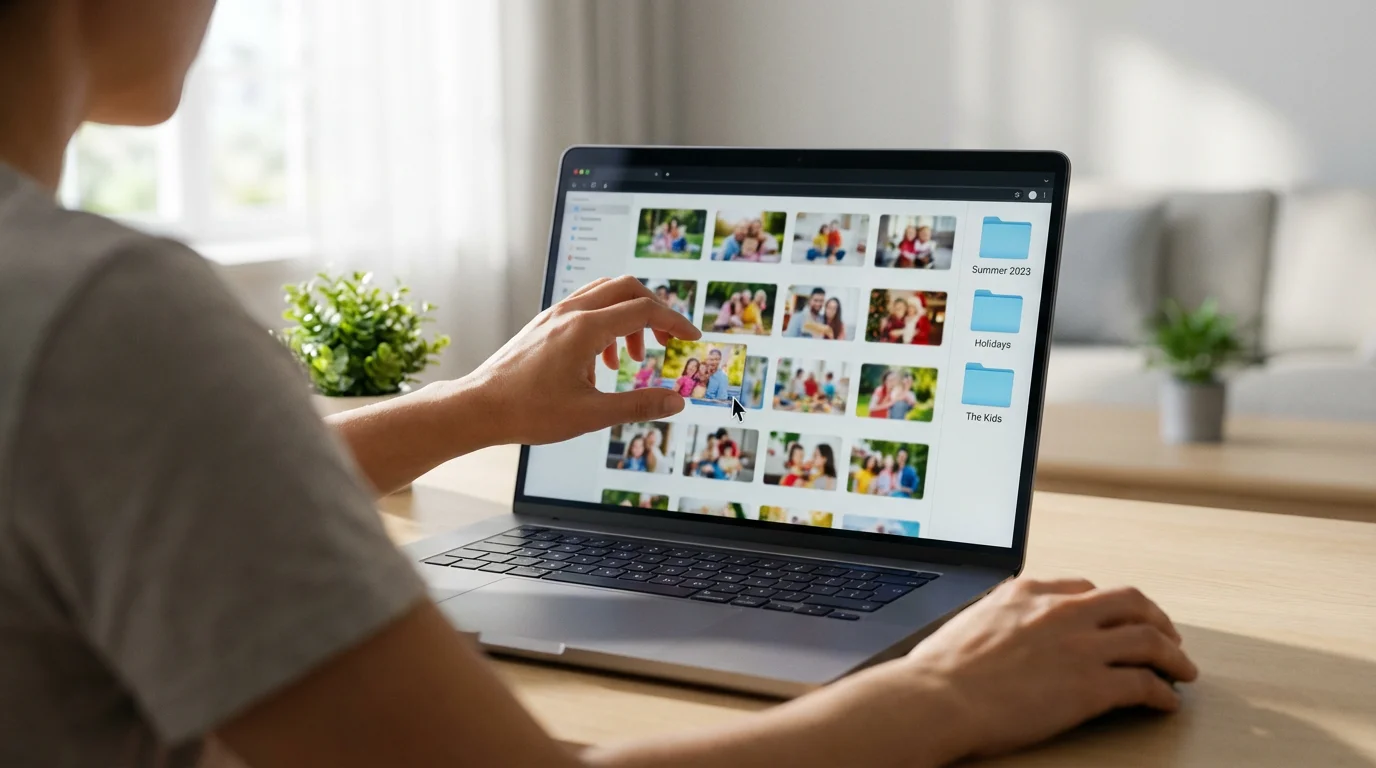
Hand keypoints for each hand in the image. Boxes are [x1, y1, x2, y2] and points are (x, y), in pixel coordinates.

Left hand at [464, 276, 700, 444]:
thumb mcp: (591, 415)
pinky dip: (605, 325)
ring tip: (630, 359)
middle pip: (628, 288)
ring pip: (605, 294)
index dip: (675, 323)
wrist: (479, 407)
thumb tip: (677, 401)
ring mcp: (554, 315)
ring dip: (628, 318)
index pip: (644, 310)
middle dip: (655, 312)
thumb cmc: (529, 412)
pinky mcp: (544, 324)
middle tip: (665, 343)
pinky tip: (600, 364)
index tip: (692, 338)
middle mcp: (570, 312)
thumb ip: (638, 405)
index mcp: (585, 329)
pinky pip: (585, 307)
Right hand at [890, 577, 1198, 762]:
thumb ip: (999, 616)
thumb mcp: (971, 620)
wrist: (938, 698)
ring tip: (1182, 669)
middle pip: (1130, 602)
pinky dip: (1163, 693)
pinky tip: (1166, 701)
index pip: (1084, 588)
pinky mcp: (1091, 685)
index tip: (1117, 617)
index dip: (1110, 605)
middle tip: (1166, 635)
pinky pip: (1144, 684)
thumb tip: (1003, 627)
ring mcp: (1079, 646)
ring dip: (1173, 655)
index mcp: (1027, 591)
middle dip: (1155, 619)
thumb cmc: (941, 670)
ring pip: (1149, 639)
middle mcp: (1060, 611)